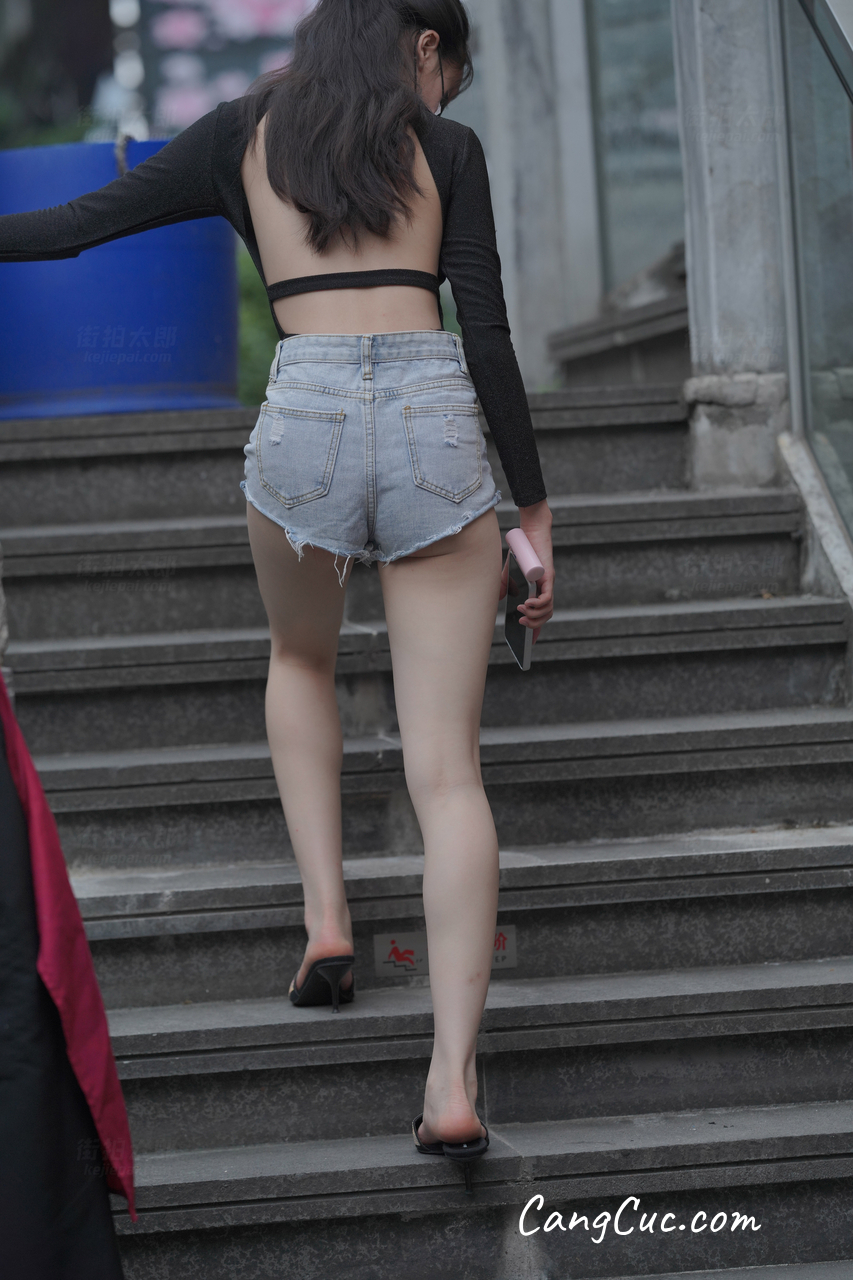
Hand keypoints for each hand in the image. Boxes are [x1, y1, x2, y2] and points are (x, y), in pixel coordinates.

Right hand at [502, 500, 554, 644]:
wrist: (529, 532)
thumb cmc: (520, 552)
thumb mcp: (507, 573)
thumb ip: (503, 587)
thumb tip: (497, 601)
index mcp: (537, 591)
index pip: (540, 615)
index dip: (537, 630)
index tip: (530, 643)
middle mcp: (544, 589)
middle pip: (545, 615)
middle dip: (534, 626)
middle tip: (521, 624)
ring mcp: (547, 583)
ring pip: (548, 609)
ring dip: (535, 616)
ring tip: (521, 613)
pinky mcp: (548, 576)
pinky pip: (547, 597)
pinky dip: (538, 604)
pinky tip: (527, 605)